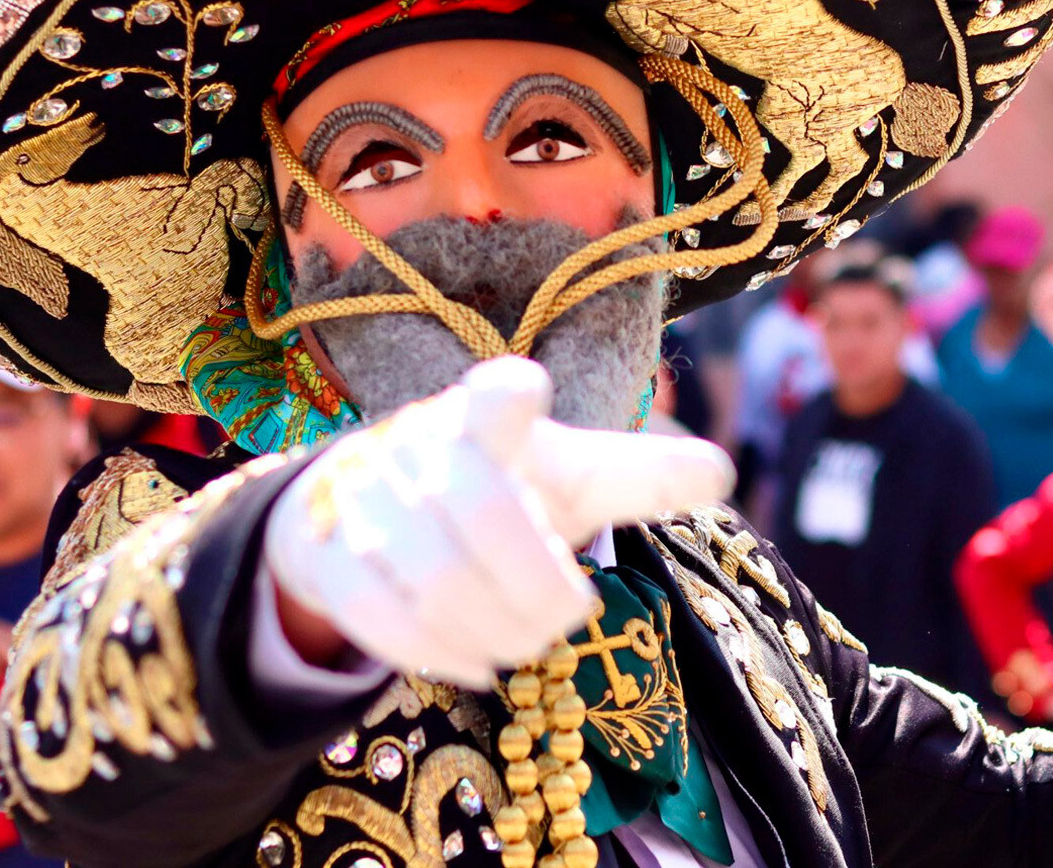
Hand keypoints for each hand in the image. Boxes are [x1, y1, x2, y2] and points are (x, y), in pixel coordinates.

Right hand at [265, 357, 734, 687]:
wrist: (369, 504)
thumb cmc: (496, 487)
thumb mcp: (571, 478)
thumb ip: (641, 477)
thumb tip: (723, 471)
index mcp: (489, 415)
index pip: (497, 389)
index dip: (511, 392)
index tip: (527, 393)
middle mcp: (422, 446)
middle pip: (481, 509)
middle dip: (536, 586)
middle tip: (565, 617)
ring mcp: (366, 500)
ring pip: (434, 577)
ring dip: (496, 628)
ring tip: (524, 645)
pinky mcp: (329, 556)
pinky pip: (383, 620)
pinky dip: (442, 654)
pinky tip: (477, 664)